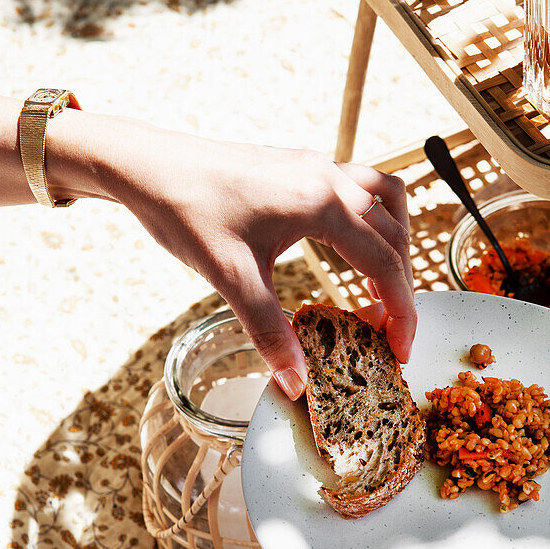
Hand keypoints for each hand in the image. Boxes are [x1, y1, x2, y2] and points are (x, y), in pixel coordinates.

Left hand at [100, 124, 415, 394]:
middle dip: (400, 287)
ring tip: (379, 289)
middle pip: (394, 235)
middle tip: (388, 332)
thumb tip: (297, 383)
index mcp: (322, 204)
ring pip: (385, 202)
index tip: (400, 350)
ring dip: (394, 245)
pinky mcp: (301, 167)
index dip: (401, 312)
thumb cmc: (186, 211)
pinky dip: (370, 223)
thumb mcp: (230, 277)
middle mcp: (329, 178)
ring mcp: (317, 167)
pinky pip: (359, 190)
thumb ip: (269, 332)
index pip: (385, 263)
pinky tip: (347, 250)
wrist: (148, 165)